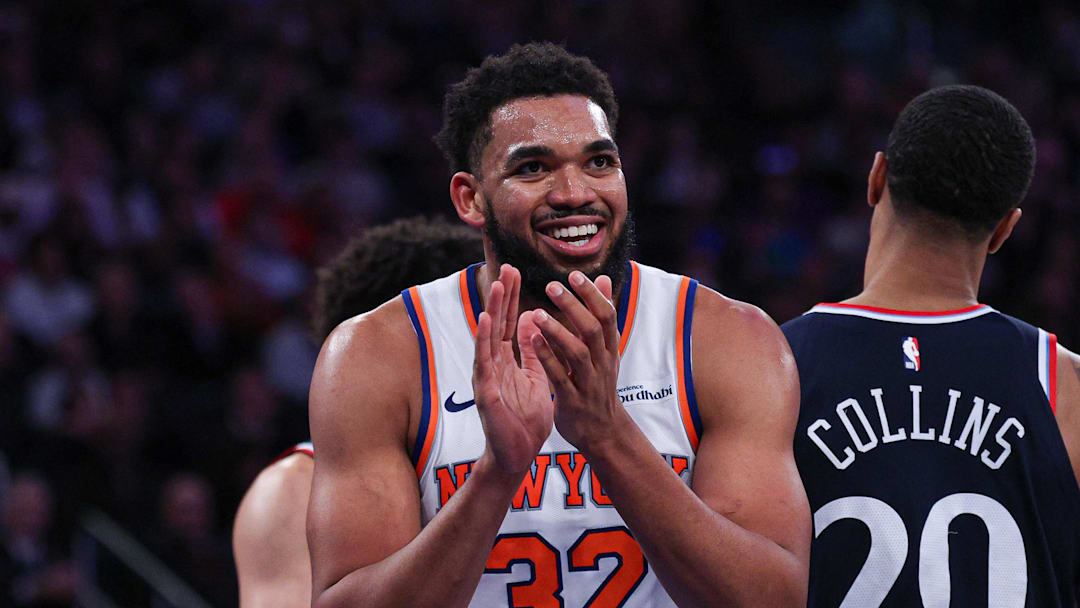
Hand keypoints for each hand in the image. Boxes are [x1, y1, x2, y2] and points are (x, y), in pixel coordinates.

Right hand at [472, 264, 553, 473]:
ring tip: (497, 286)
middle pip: (496, 323)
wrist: (517, 455)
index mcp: (506, 361)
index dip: (512, 297)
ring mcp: (486, 376)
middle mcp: (493, 364)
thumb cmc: (525, 419)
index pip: (508, 322)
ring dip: (492, 310)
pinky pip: (483, 362)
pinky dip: (483, 340)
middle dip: (503, 295)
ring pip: (487, 337)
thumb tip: (530, 320)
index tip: (515, 272)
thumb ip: (531, 351)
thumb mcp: (534, 377)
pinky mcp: (485, 391)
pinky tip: (485, 321)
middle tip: (507, 267)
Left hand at [529, 272, 623, 451]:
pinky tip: (533, 341)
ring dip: (557, 331)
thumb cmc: (599, 384)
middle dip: (574, 306)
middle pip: (592, 329)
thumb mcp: (606, 350)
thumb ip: (601, 315)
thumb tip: (604, 278)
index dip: (592, 295)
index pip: (607, 315)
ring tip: (537, 313)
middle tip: (552, 285)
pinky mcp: (573, 400)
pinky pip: (560, 377)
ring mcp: (589, 382)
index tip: (574, 275)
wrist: (603, 432)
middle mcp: (603, 363)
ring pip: (577, 352)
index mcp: (610, 349)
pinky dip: (548, 358)